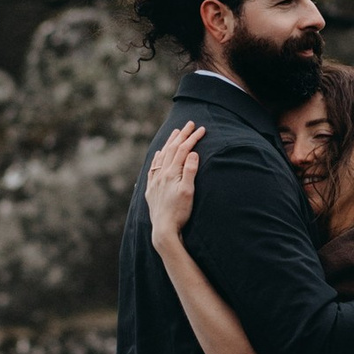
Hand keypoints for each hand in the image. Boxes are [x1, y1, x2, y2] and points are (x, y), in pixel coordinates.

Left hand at [146, 122, 203, 252]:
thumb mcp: (188, 192)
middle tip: (190, 124)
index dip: (192, 138)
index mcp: (171, 173)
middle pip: (172, 149)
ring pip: (162, 156)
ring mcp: (155, 181)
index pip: (183, 150)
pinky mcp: (151, 189)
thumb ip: (190, 171)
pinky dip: (158, 157)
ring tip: (175, 132)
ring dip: (169, 143)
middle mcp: (161, 174)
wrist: (163, 229)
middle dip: (182, 135)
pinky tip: (159, 153)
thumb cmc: (179, 212)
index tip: (202, 129)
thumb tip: (193, 153)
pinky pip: (153, 168)